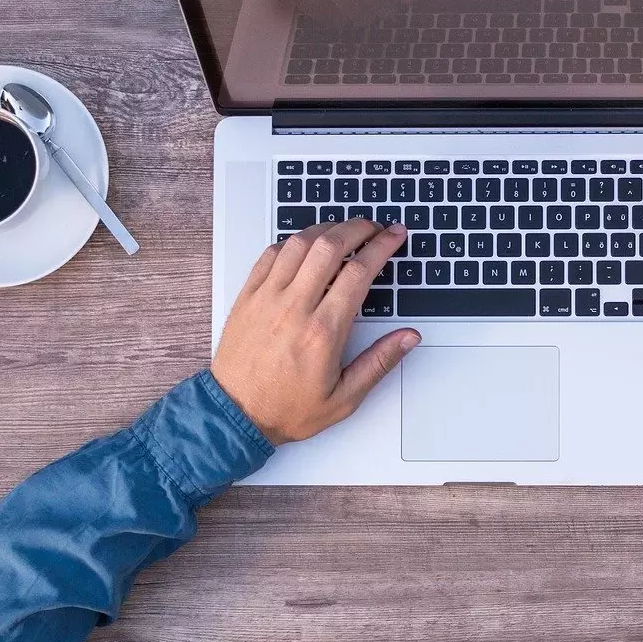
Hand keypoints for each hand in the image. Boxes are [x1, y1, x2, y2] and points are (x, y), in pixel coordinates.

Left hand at [211, 218, 419, 444]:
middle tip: (374, 226)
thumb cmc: (285, 409)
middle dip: (358, 227)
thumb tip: (408, 337)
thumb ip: (379, 363)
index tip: (394, 235)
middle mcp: (294, 307)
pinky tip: (305, 244)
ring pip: (299, 243)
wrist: (235, 415)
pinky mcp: (248, 297)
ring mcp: (267, 298)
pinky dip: (293, 242)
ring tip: (343, 229)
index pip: (359, 271)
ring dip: (326, 228)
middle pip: (330, 246)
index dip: (382, 246)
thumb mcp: (344, 398)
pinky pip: (270, 254)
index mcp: (323, 331)